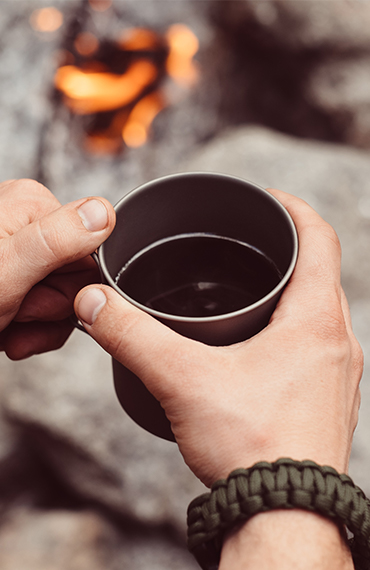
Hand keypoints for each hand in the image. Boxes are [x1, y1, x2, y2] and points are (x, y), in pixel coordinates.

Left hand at [0, 179, 114, 358]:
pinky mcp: (15, 279)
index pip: (93, 246)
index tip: (39, 295)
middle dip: (50, 306)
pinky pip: (46, 310)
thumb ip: (56, 239)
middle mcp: (28, 224)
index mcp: (31, 205)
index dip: (73, 283)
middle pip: (78, 275)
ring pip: (63, 298)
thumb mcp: (4, 271)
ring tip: (5, 324)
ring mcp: (21, 254)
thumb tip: (103, 212)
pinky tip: (6, 332)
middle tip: (16, 311)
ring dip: (37, 323)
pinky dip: (29, 331)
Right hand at [74, 188, 362, 486]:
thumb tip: (95, 304)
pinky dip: (295, 330)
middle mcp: (338, 342)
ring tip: (255, 289)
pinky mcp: (328, 399)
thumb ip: (133, 335)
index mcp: (315, 321)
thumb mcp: (183, 380)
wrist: (285, 517)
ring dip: (294, 293)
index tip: (268, 200)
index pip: (320, 239)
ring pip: (322, 312)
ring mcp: (338, 373)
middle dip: (289, 249)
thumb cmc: (252, 448)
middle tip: (252, 242)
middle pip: (322, 273)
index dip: (293, 209)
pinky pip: (319, 347)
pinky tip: (263, 347)